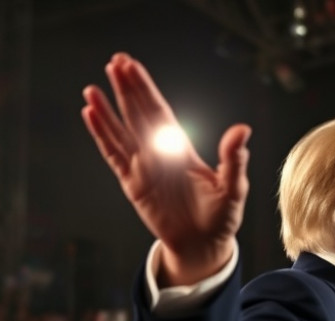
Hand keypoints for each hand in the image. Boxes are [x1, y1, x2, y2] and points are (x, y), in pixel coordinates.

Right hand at [81, 53, 250, 284]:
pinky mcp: (133, 185)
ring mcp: (144, 168)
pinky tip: (91, 116)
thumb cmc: (222, 215)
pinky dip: (102, 137)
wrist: (204, 244)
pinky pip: (114, 156)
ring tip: (92, 88)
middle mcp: (160, 153)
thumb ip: (234, 159)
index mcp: (182, 149)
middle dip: (127, 89)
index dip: (146, 89)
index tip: (132, 66)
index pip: (160, 112)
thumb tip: (242, 130)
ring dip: (108, 111)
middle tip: (115, 61)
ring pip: (121, 133)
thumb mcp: (233, 186)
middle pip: (139, 115)